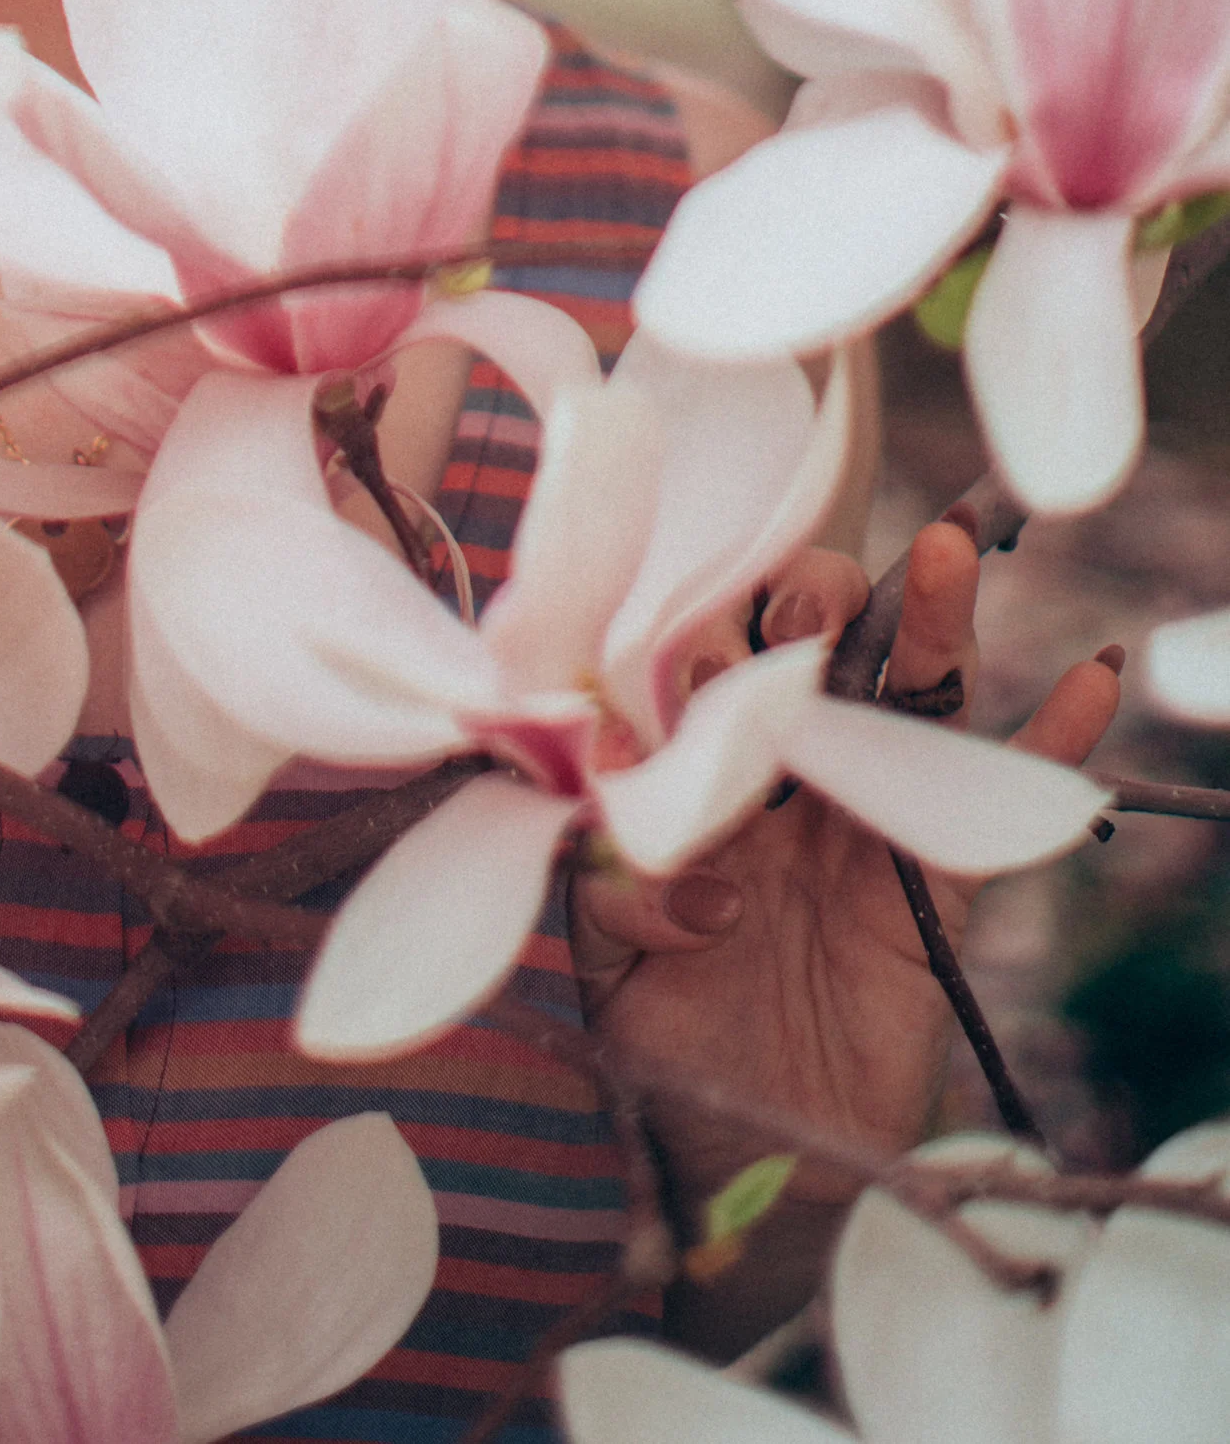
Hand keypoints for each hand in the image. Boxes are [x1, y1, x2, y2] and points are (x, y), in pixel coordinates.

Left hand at [568, 519, 1119, 1342]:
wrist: (743, 1152)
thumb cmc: (666, 1031)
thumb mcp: (608, 950)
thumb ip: (625, 882)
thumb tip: (697, 871)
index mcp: (695, 763)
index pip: (702, 651)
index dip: (699, 625)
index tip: (692, 643)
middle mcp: (783, 769)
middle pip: (809, 641)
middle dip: (803, 600)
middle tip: (794, 619)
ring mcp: (863, 816)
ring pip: (907, 695)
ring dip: (932, 619)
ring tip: (946, 546)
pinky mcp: (935, 882)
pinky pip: (992, 802)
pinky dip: (1052, 741)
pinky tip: (1091, 678)